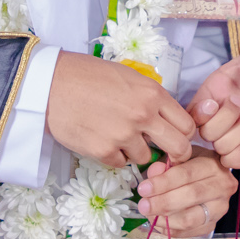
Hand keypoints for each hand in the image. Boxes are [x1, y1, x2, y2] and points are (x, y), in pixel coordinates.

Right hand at [44, 52, 195, 168]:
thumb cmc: (88, 75)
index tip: (177, 138)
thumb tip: (165, 119)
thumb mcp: (129, 77)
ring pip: (145, 158)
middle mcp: (143, 115)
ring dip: (135, 152)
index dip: (185, 135)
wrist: (52, 83)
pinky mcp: (103, 150)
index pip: (187, 125)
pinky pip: (120, 163)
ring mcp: (124, 135)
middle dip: (175, 155)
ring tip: (118, 136)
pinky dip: (113, 156)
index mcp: (153, 94)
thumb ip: (151, 98)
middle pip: (179, 148)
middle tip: (164, 154)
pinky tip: (101, 139)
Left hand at [136, 157, 236, 236]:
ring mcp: (219, 209)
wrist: (212, 181)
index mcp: (213, 165)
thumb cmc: (193, 166)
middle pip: (191, 196)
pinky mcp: (213, 225)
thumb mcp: (180, 158)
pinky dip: (170, 229)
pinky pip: (188, 232)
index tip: (144, 189)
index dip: (163, 183)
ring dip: (165, 219)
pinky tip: (158, 222)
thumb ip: (165, 164)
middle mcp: (222, 187)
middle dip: (163, 202)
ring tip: (149, 215)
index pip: (186, 174)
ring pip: (191, 218)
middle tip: (143, 205)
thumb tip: (152, 174)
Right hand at [188, 26, 239, 168]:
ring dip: (237, 137)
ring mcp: (236, 130)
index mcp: (217, 86)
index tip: (217, 103)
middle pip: (203, 132)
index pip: (191, 109)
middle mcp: (222, 110)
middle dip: (223, 122)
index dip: (199, 112)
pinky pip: (234, 162)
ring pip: (218, 148)